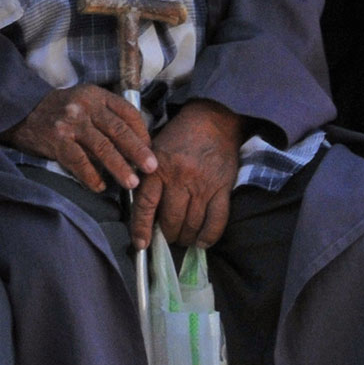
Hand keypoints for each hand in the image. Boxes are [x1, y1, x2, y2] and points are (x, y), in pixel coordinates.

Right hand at [1, 84, 154, 195]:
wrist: (22, 111)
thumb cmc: (60, 110)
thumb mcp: (85, 101)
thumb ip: (107, 114)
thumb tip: (137, 142)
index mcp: (96, 95)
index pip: (127, 112)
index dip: (142, 132)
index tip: (150, 149)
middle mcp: (85, 106)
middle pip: (118, 130)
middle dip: (138, 151)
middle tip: (152, 168)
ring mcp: (70, 123)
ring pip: (102, 147)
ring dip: (119, 167)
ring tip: (131, 182)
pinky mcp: (57, 140)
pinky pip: (79, 161)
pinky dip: (91, 176)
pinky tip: (100, 186)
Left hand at [133, 101, 242, 250]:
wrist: (212, 120)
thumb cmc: (179, 139)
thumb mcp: (154, 152)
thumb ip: (148, 179)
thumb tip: (142, 214)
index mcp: (158, 168)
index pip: (146, 205)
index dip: (142, 228)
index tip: (141, 244)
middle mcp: (180, 177)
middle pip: (171, 219)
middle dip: (167, 235)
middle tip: (166, 238)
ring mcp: (203, 184)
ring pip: (192, 223)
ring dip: (186, 238)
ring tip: (183, 239)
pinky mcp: (222, 188)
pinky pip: (217, 220)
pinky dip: (209, 235)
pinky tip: (202, 241)